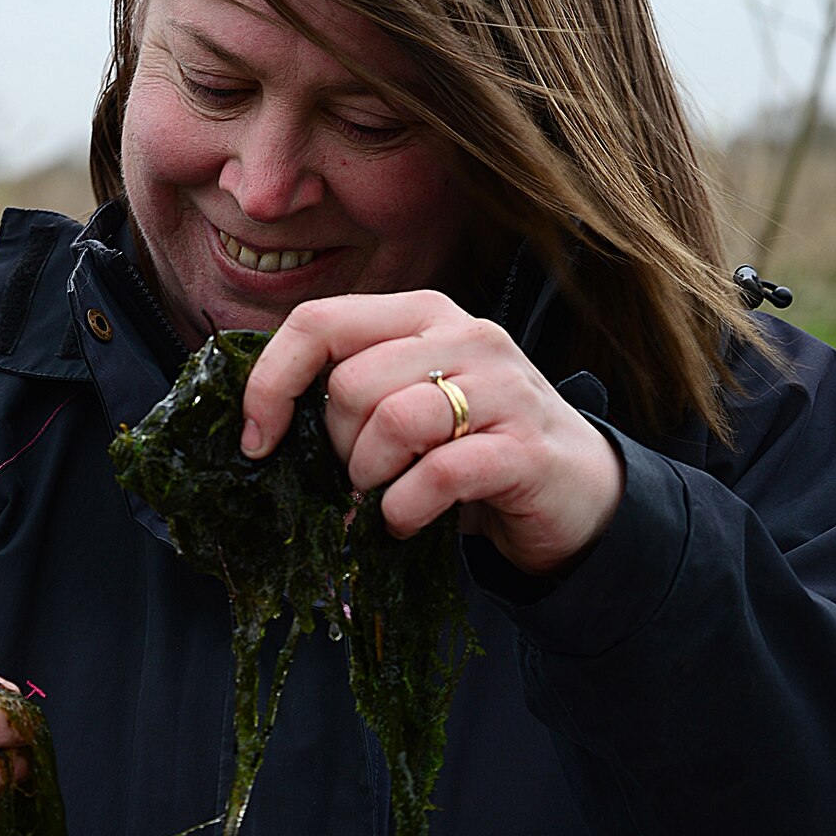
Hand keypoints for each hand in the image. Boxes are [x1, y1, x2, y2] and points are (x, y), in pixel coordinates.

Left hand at [240, 291, 623, 576]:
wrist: (577, 492)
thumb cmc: (474, 447)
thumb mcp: (410, 400)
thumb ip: (353, 390)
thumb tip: (261, 421)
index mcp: (424, 315)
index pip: (319, 321)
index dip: (270, 383)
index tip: (258, 440)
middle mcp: (465, 336)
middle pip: (351, 384)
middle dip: (337, 447)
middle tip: (361, 478)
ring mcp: (501, 388)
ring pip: (391, 421)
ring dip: (370, 478)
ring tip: (386, 497)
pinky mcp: (524, 448)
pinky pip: (436, 473)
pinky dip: (404, 508)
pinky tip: (407, 520)